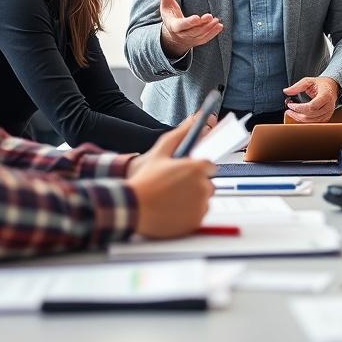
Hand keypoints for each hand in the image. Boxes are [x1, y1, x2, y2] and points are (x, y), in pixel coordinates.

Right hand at [127, 116, 215, 238]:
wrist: (132, 207)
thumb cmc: (145, 181)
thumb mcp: (160, 152)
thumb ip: (180, 134)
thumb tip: (193, 120)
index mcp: (196, 168)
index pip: (209, 165)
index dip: (197, 168)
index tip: (187, 171)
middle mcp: (202, 187)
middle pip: (207, 183)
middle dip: (195, 183)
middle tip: (175, 185)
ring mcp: (200, 206)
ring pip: (203, 199)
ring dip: (193, 198)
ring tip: (172, 197)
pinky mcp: (196, 221)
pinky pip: (199, 214)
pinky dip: (190, 213)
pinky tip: (173, 208)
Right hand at [155, 0, 222, 58]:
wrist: (173, 34)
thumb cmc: (170, 15)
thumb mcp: (166, 4)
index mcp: (173, 25)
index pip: (181, 25)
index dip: (189, 22)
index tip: (197, 18)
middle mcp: (181, 34)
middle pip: (192, 31)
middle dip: (202, 25)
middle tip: (210, 16)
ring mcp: (190, 39)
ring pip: (200, 35)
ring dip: (209, 29)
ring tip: (216, 21)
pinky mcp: (197, 40)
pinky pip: (205, 39)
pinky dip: (212, 34)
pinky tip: (219, 26)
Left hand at [283, 77, 339, 122]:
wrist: (332, 87)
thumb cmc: (321, 84)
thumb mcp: (309, 81)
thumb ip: (297, 86)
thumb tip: (286, 91)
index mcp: (325, 95)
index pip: (312, 106)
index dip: (299, 107)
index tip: (290, 105)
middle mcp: (328, 106)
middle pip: (311, 115)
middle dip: (297, 114)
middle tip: (288, 110)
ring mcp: (328, 113)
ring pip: (312, 121)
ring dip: (300, 118)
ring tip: (292, 113)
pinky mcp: (326, 117)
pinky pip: (315, 122)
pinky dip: (305, 121)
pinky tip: (299, 116)